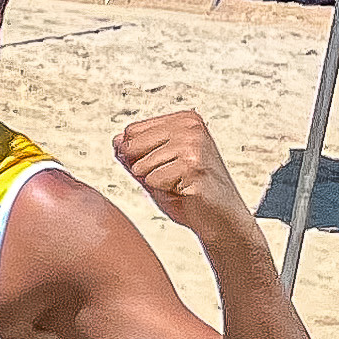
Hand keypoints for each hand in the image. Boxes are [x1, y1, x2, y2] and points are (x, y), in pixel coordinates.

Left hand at [115, 111, 253, 241]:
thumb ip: (134, 154)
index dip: (137, 156)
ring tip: (180, 184)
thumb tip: (116, 141)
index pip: (131, 131)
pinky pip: (153, 180)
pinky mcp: (194, 166)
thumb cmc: (190, 193)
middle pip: (131, 146)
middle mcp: (190, 127)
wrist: (221, 218)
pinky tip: (186, 191)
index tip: (164, 165)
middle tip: (172, 177)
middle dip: (143, 169)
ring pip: (141, 165)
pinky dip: (165, 192)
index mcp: (184, 120)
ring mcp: (194, 145)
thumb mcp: (155, 168)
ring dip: (156, 182)